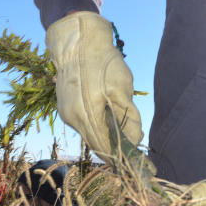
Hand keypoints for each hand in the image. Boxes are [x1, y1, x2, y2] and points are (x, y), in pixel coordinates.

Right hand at [45, 11, 143, 162]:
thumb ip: (127, 116)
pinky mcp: (66, 106)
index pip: (105, 148)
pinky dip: (99, 126)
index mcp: (85, 115)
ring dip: (108, 137)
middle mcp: (72, 118)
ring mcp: (66, 112)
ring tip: (127, 134)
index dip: (122, 158)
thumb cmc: (102, 61)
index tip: (139, 165)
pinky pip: (85, 123)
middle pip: (97, 144)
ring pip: (91, 134)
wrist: (77, 40)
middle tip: (137, 153)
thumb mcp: (121, 87)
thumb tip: (134, 141)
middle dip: (117, 150)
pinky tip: (111, 118)